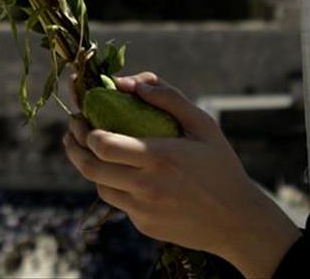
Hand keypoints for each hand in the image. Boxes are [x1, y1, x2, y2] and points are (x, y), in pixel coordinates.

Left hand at [64, 72, 300, 277]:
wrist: (237, 221)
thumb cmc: (221, 166)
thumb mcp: (203, 126)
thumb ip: (169, 98)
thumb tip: (131, 82)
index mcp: (159, 157)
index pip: (103, 144)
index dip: (85, 131)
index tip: (83, 118)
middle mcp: (146, 186)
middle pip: (90, 167)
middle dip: (74, 146)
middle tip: (72, 132)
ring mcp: (143, 210)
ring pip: (99, 186)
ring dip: (91, 167)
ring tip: (90, 150)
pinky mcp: (144, 226)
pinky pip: (118, 203)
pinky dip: (114, 186)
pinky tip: (121, 173)